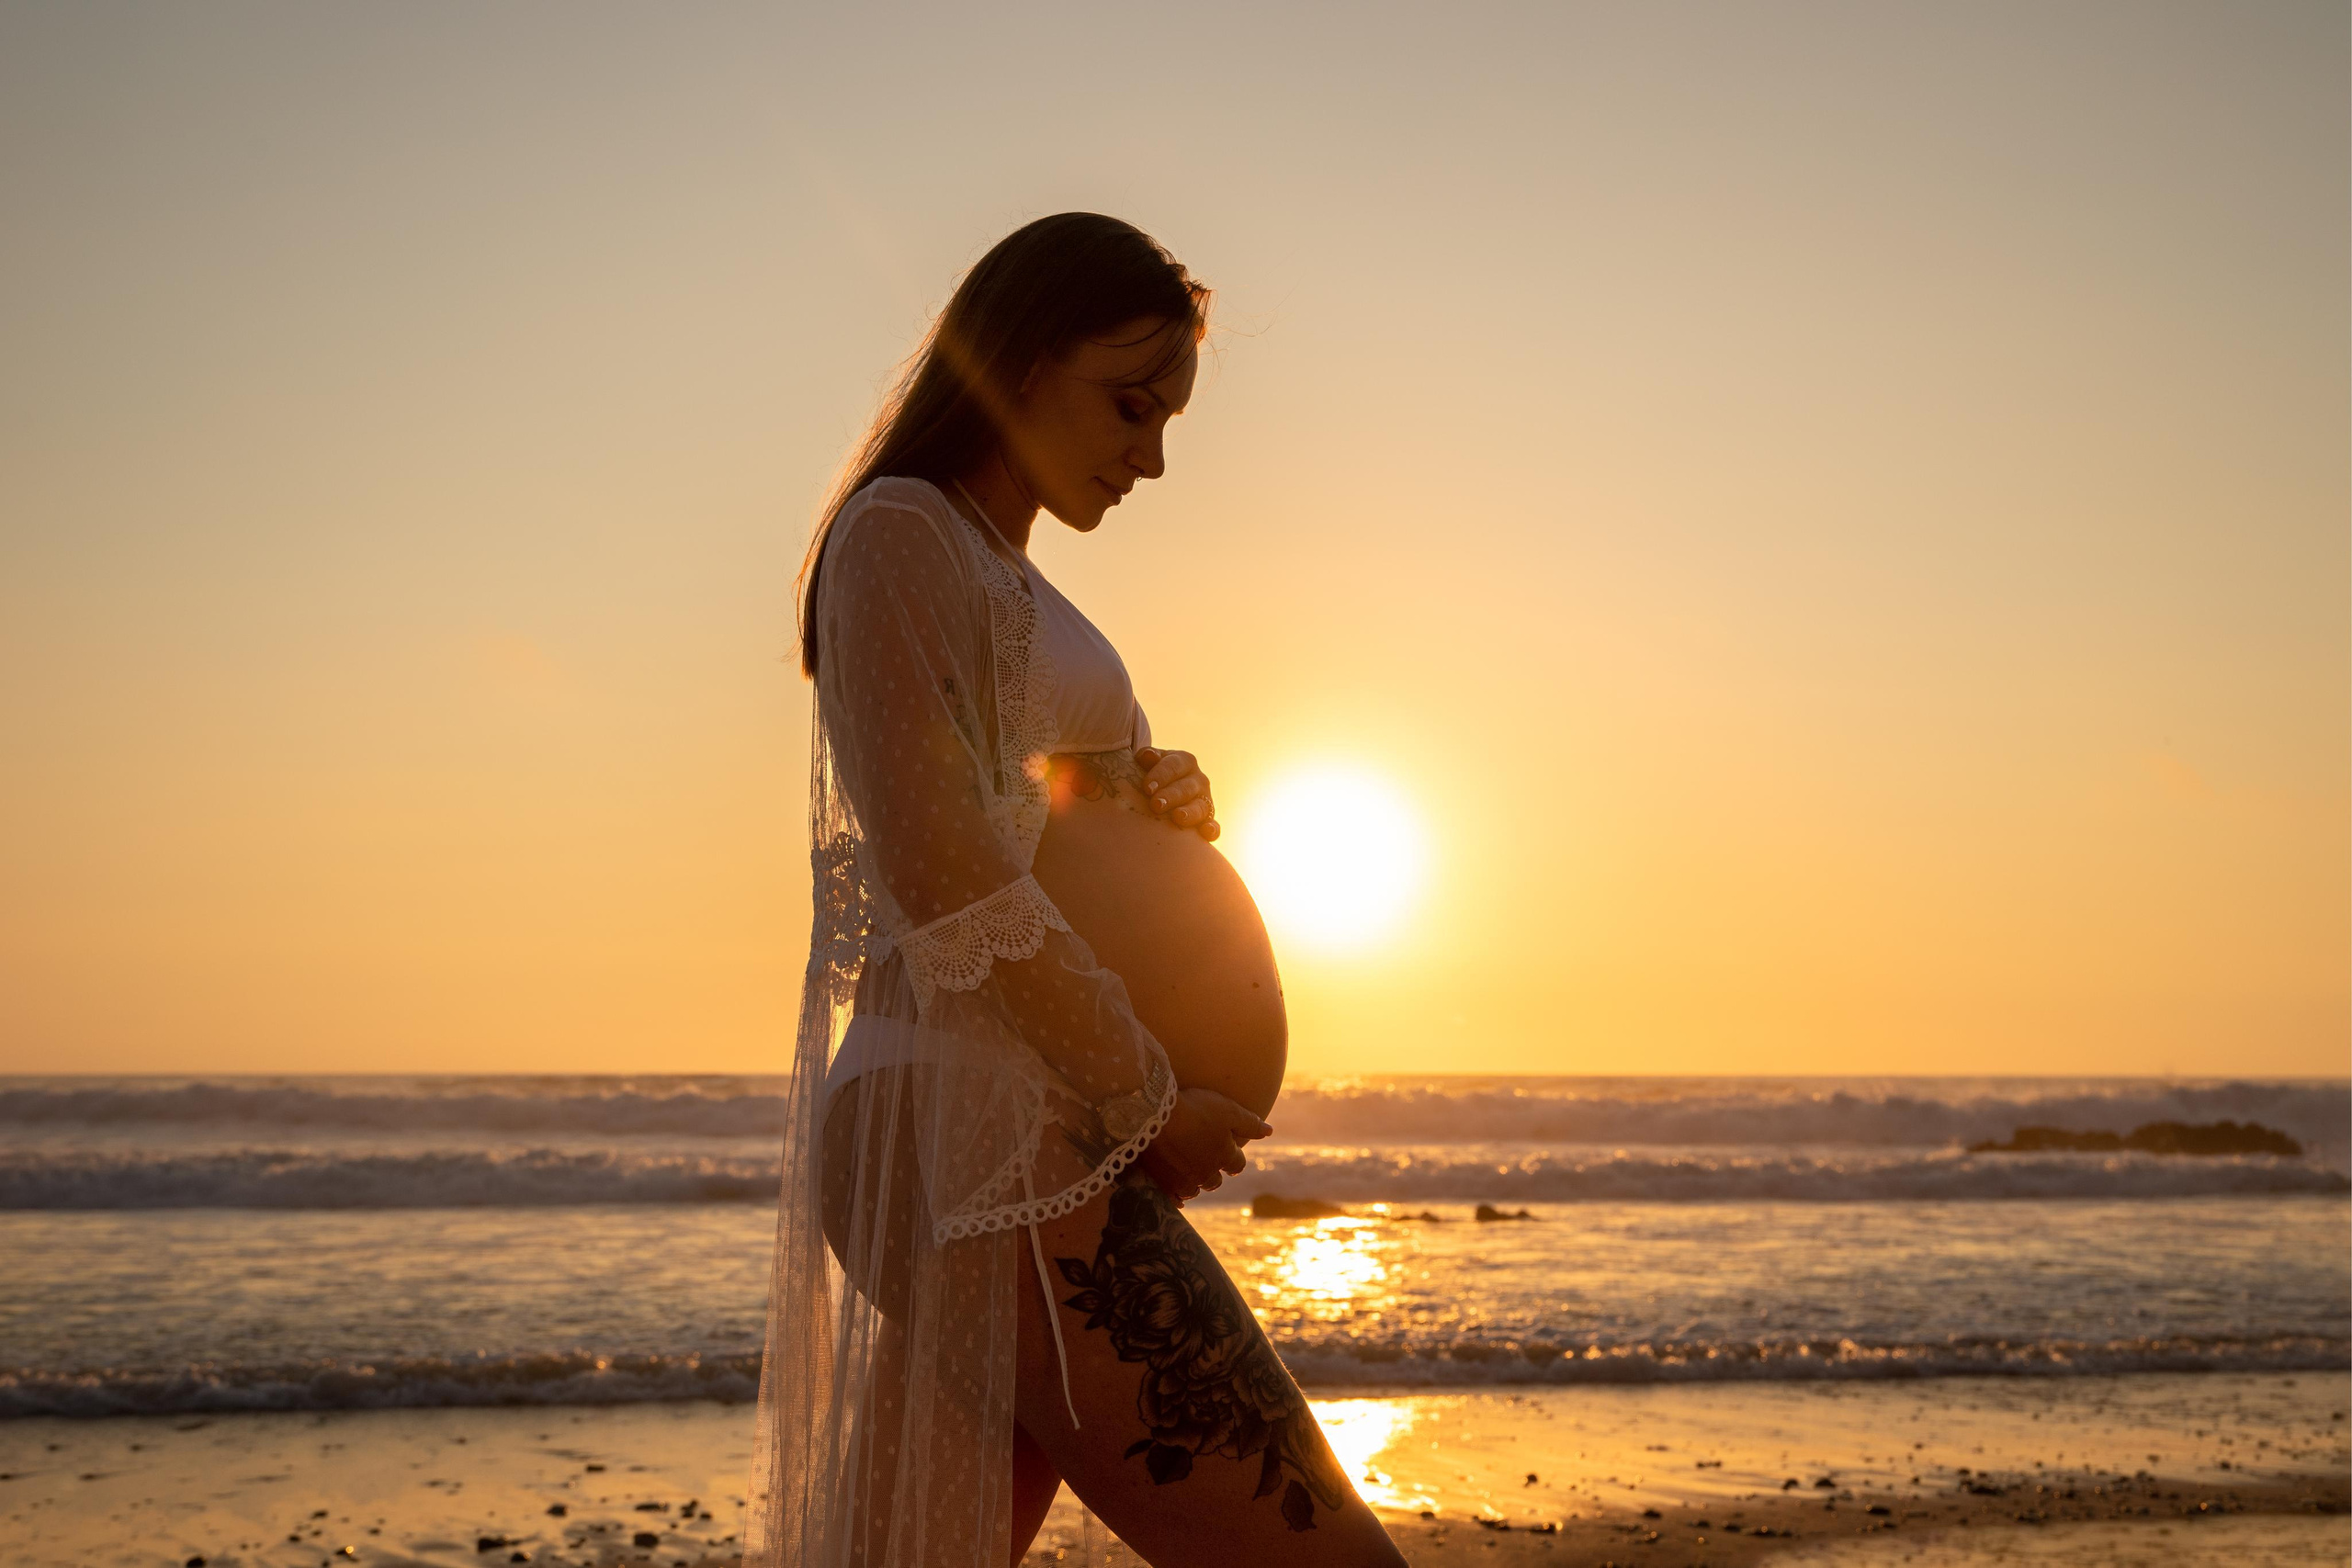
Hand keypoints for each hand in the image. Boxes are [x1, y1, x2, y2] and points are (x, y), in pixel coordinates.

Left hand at [1134, 747, 1218, 840]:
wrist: (1161, 792)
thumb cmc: (1152, 776)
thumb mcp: (1148, 763)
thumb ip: (1146, 757)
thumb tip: (1147, 756)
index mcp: (1184, 761)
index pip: (1174, 766)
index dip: (1160, 775)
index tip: (1147, 787)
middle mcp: (1198, 780)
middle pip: (1185, 788)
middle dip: (1171, 796)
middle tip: (1155, 805)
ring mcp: (1205, 800)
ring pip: (1200, 807)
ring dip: (1189, 812)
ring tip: (1177, 817)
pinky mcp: (1208, 819)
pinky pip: (1214, 825)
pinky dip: (1212, 829)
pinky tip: (1205, 832)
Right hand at [1137, 1087, 1271, 1203]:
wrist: (1152, 1115)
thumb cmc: (1193, 1109)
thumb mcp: (1228, 1110)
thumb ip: (1250, 1122)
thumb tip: (1270, 1131)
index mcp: (1224, 1155)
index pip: (1236, 1163)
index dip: (1234, 1158)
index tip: (1231, 1154)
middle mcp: (1206, 1173)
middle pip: (1215, 1181)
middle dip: (1215, 1172)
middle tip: (1209, 1163)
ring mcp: (1183, 1181)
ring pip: (1194, 1189)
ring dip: (1195, 1183)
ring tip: (1189, 1174)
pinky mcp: (1162, 1184)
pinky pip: (1173, 1198)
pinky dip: (1177, 1197)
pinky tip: (1176, 1195)